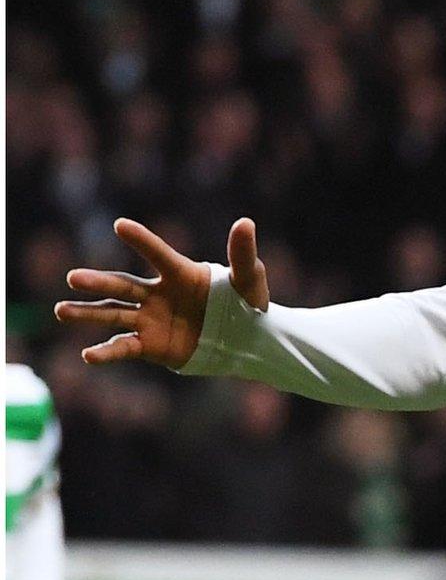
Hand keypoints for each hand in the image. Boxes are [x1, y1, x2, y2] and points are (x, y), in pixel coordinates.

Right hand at [55, 218, 269, 366]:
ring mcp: (151, 320)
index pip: (158, 255)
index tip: (120, 225)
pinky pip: (123, 347)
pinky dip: (106, 352)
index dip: (141, 241)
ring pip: (113, 313)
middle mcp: (158, 294)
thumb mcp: (250, 279)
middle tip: (73, 278)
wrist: (246, 341)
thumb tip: (245, 223)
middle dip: (98, 282)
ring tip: (61, 311)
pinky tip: (87, 355)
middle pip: (124, 286)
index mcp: (181, 274)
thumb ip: (243, 254)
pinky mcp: (150, 345)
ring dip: (88, 313)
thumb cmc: (247, 304)